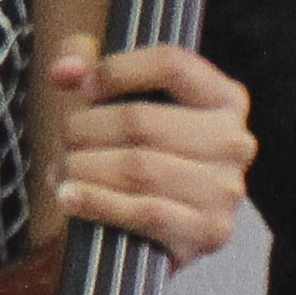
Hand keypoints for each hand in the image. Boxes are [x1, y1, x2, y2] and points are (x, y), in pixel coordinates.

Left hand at [47, 38, 255, 265]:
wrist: (154, 228)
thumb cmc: (137, 150)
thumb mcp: (118, 96)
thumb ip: (86, 63)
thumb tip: (64, 70)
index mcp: (224, 97)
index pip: (171, 64)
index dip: (117, 71)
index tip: (84, 87)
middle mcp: (234, 141)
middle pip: (141, 121)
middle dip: (86, 129)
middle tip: (63, 139)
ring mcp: (225, 189)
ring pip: (138, 168)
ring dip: (84, 168)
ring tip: (61, 170)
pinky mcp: (208, 231)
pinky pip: (144, 211)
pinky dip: (97, 202)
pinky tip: (70, 197)